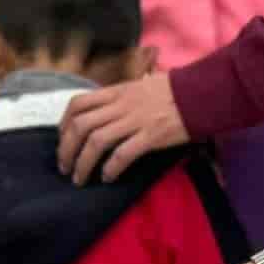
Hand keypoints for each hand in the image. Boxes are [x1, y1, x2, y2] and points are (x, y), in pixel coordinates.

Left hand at [55, 70, 190, 183]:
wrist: (201, 93)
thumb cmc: (174, 90)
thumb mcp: (141, 84)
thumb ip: (122, 96)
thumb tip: (108, 106)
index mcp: (117, 92)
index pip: (78, 103)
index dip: (63, 123)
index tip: (62, 139)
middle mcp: (121, 105)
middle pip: (81, 126)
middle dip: (66, 149)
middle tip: (65, 167)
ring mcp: (135, 120)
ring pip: (96, 141)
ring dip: (83, 163)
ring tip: (79, 178)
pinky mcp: (150, 136)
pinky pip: (123, 154)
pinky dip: (111, 168)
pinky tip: (108, 177)